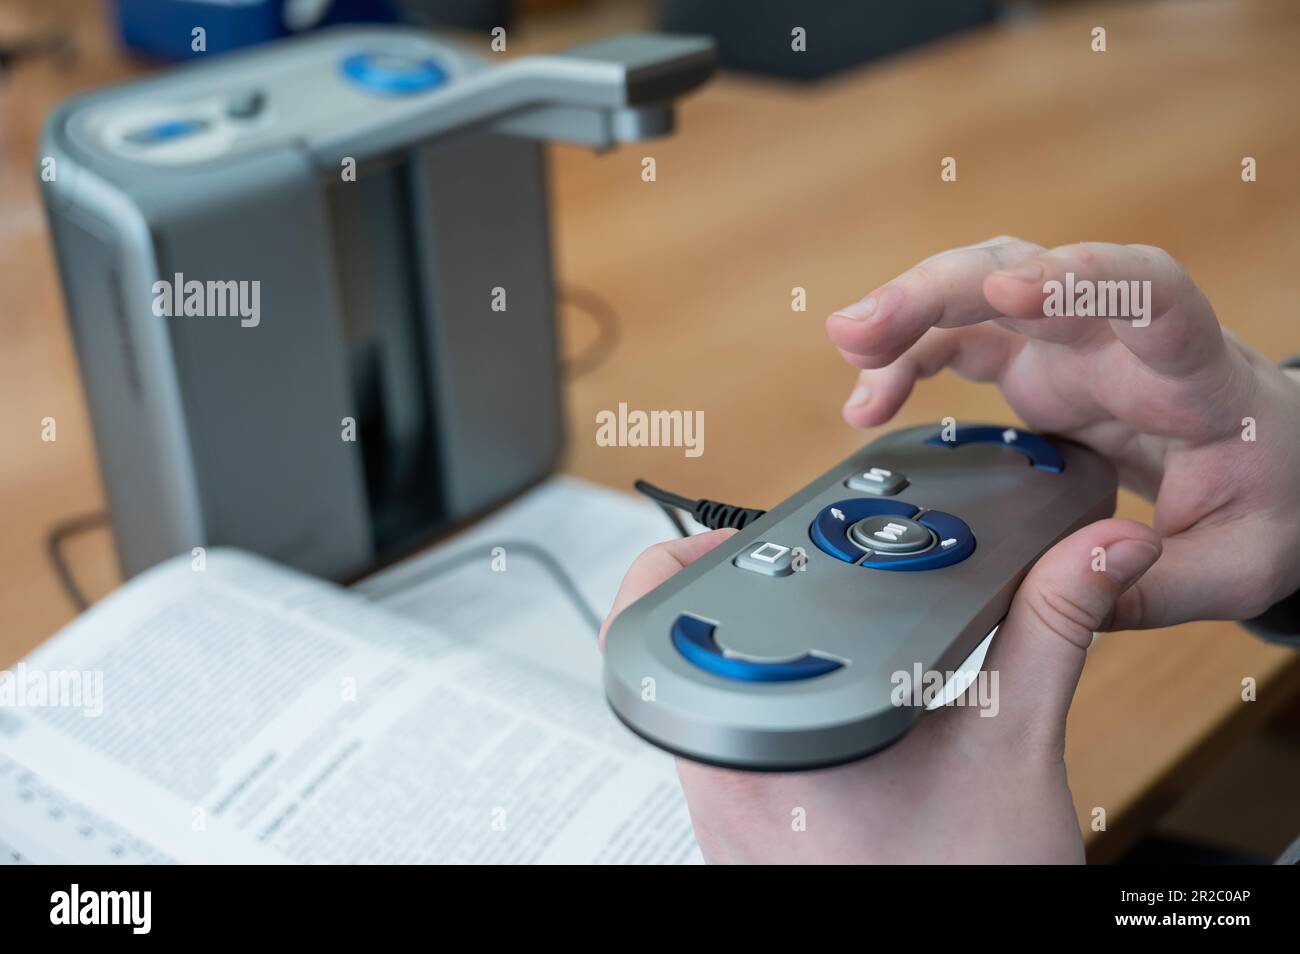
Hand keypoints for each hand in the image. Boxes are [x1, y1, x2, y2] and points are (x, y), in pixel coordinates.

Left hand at [601, 522, 1159, 862]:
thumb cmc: (964, 886)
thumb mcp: (1014, 745)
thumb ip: (1051, 630)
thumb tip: (1096, 552)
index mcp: (761, 745)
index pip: (669, 614)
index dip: (690, 556)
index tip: (748, 538)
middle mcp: (720, 785)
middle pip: (688, 654)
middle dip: (750, 610)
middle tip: (810, 587)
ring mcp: (725, 819)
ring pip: (712, 708)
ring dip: (767, 668)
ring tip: (834, 644)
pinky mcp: (745, 841)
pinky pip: (735, 755)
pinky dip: (779, 720)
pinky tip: (842, 713)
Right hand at [827, 237, 1299, 627]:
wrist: (1267, 465)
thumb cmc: (1267, 499)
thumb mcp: (1236, 566)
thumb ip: (1160, 583)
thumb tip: (1078, 574)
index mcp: (1192, 375)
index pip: (1150, 298)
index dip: (1082, 281)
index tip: (1011, 291)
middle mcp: (1121, 340)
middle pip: (1028, 274)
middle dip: (941, 291)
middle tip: (863, 330)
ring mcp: (1073, 346)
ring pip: (981, 289)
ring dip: (909, 309)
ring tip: (848, 346)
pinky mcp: (1037, 368)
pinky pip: (961, 340)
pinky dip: (908, 361)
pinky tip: (868, 401)